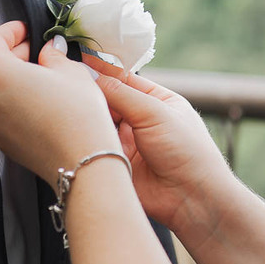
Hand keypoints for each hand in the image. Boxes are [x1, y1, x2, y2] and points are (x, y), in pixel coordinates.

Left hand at [0, 22, 121, 187]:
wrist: (84, 163)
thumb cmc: (77, 118)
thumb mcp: (70, 70)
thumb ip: (52, 55)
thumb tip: (49, 51)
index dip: (10, 30)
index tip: (25, 30)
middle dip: (14, 53)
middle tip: (38, 50)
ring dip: (15, 77)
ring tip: (45, 76)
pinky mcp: (1, 140)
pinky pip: (3, 111)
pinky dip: (17, 100)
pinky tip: (43, 100)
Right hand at [83, 55, 236, 249]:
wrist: (192, 200)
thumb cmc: (188, 151)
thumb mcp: (155, 112)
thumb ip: (122, 93)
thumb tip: (93, 75)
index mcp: (156, 100)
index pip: (123, 78)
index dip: (102, 71)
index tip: (78, 64)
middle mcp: (141, 119)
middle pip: (107, 100)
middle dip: (92, 96)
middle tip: (71, 90)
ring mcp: (128, 142)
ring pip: (99, 123)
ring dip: (89, 119)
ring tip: (73, 112)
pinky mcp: (117, 163)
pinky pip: (96, 146)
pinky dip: (87, 140)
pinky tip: (78, 134)